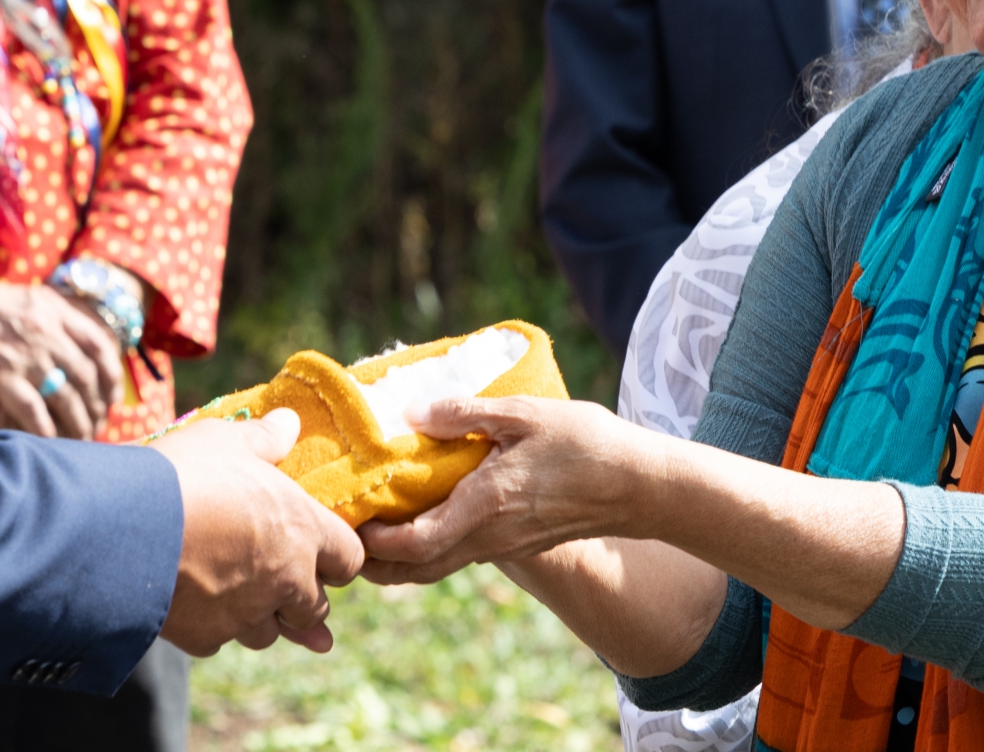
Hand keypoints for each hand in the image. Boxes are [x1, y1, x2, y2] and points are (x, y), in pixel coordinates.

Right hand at [0, 253, 121, 439]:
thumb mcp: (23, 298)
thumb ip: (52, 318)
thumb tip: (77, 345)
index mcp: (53, 309)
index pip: (100, 344)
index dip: (112, 374)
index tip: (114, 395)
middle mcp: (44, 330)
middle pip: (87, 376)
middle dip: (98, 405)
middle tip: (99, 423)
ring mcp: (22, 354)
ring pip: (65, 397)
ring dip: (79, 423)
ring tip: (82, 438)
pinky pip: (33, 410)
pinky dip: (46, 429)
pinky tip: (51, 441)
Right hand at [147, 409, 362, 657]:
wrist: (125, 527)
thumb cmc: (185, 475)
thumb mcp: (226, 440)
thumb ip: (264, 439)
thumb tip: (290, 422)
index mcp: (302, 529)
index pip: (350, 559)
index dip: (337, 555)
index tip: (320, 549)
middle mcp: (284, 580)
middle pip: (314, 608)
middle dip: (301, 597)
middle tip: (282, 581)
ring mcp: (246, 614)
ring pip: (268, 633)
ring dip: (259, 617)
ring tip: (240, 596)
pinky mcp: (206, 636)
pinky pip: (219, 639)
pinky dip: (213, 626)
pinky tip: (196, 604)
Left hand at [359, 397, 653, 585]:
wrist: (639, 486)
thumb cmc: (586, 446)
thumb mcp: (524, 415)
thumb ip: (466, 414)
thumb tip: (415, 414)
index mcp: (483, 509)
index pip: (414, 544)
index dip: (376, 540)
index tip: (349, 520)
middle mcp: (488, 537)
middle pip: (418, 569)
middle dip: (376, 562)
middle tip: (344, 537)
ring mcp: (503, 545)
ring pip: (438, 566)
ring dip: (400, 557)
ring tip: (373, 529)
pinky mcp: (516, 542)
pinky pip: (460, 553)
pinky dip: (429, 546)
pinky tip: (424, 514)